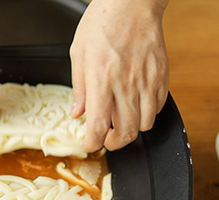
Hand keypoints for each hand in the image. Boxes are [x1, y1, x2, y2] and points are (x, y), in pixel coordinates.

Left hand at [70, 0, 169, 151]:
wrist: (132, 4)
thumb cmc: (102, 24)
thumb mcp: (78, 54)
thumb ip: (79, 88)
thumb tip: (77, 113)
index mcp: (101, 79)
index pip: (98, 125)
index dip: (93, 143)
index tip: (89, 145)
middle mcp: (126, 84)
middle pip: (125, 132)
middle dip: (113, 143)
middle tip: (105, 138)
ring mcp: (147, 81)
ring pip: (144, 125)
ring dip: (131, 130)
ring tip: (119, 121)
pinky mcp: (162, 77)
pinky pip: (158, 108)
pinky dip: (147, 114)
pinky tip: (135, 105)